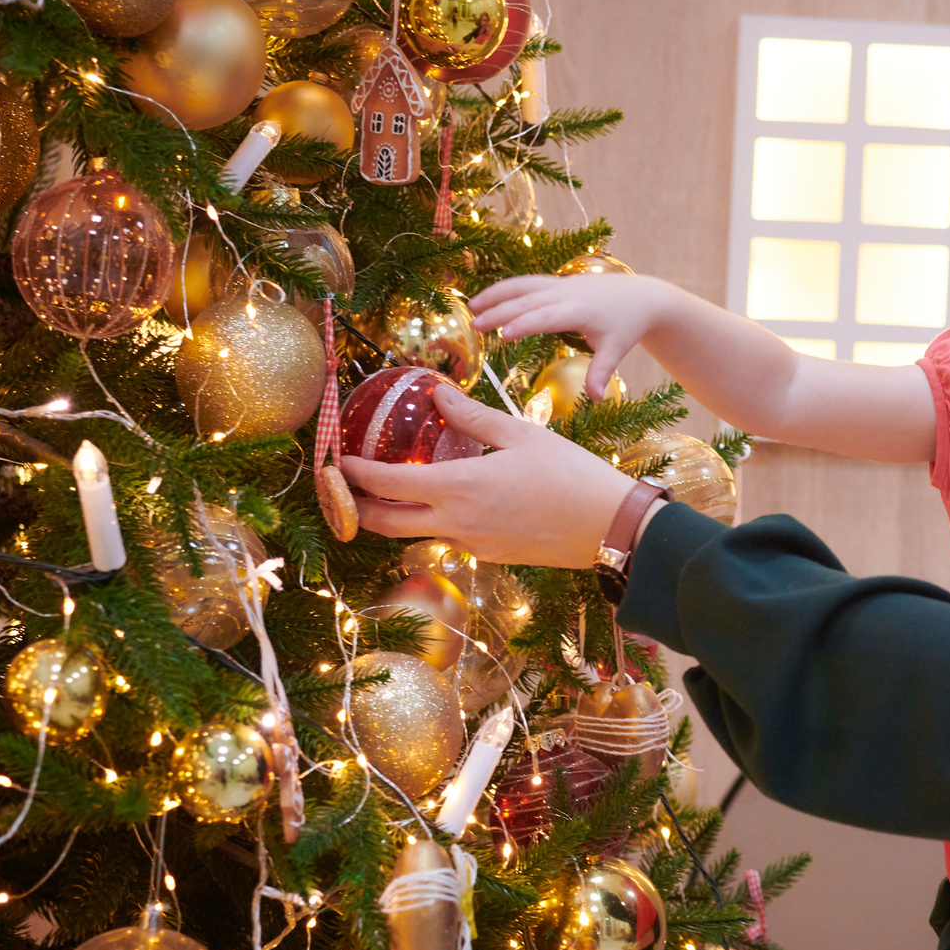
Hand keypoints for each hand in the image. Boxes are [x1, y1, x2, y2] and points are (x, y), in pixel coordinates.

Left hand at [343, 385, 636, 566]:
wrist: (609, 527)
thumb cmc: (570, 474)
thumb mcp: (520, 434)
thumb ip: (472, 417)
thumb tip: (437, 394)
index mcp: (458, 488)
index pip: (386, 484)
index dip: (355, 472)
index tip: (340, 459)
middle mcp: (456, 523)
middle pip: (385, 523)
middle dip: (357, 507)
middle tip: (346, 488)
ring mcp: (471, 544)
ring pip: (415, 534)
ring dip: (394, 517)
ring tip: (389, 493)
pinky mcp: (489, 555)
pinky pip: (449, 538)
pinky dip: (433, 522)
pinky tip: (445, 501)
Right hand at [468, 272, 680, 400]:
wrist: (640, 295)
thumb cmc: (627, 325)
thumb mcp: (616, 349)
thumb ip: (602, 373)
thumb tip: (596, 400)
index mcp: (580, 310)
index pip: (547, 317)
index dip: (525, 324)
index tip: (504, 334)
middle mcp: (566, 293)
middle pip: (528, 301)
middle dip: (501, 311)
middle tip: (476, 326)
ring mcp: (559, 284)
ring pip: (522, 287)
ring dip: (496, 295)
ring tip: (471, 309)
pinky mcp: (555, 282)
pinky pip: (525, 283)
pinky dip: (504, 290)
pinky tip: (485, 301)